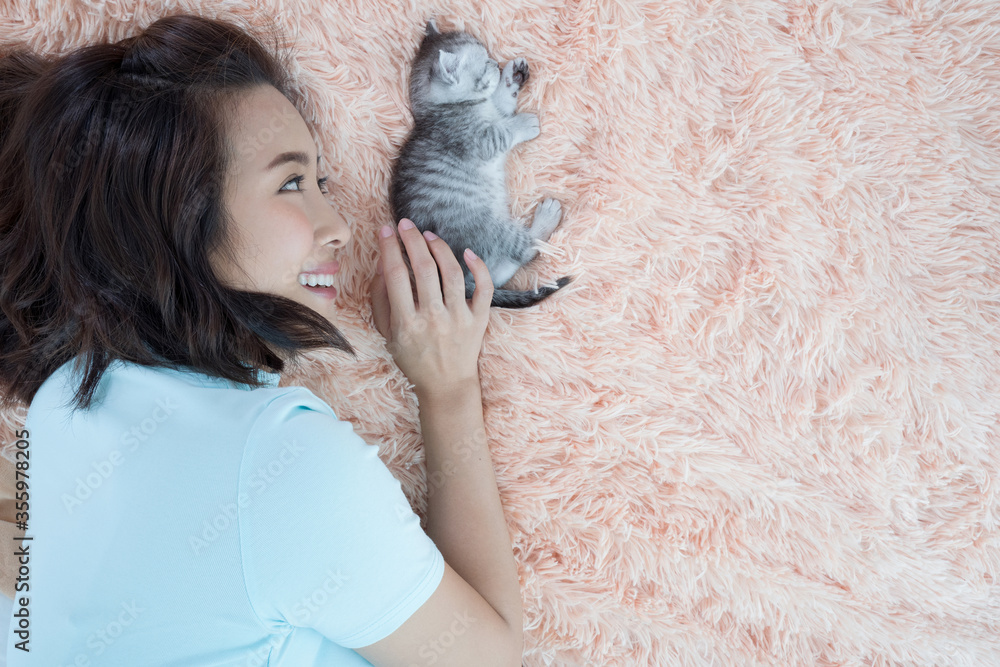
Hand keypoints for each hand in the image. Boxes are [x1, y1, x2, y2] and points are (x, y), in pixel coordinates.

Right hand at [370, 219, 492, 398]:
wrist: (445, 385)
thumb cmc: (413, 357)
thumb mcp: (387, 333)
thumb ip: (380, 298)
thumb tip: (383, 262)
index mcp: (406, 323)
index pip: (396, 275)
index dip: (389, 248)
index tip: (386, 231)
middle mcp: (433, 319)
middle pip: (424, 269)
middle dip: (412, 240)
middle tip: (406, 224)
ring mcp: (459, 318)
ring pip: (452, 273)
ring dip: (440, 248)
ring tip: (429, 235)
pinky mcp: (479, 319)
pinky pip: (485, 289)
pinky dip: (479, 268)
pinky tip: (467, 252)